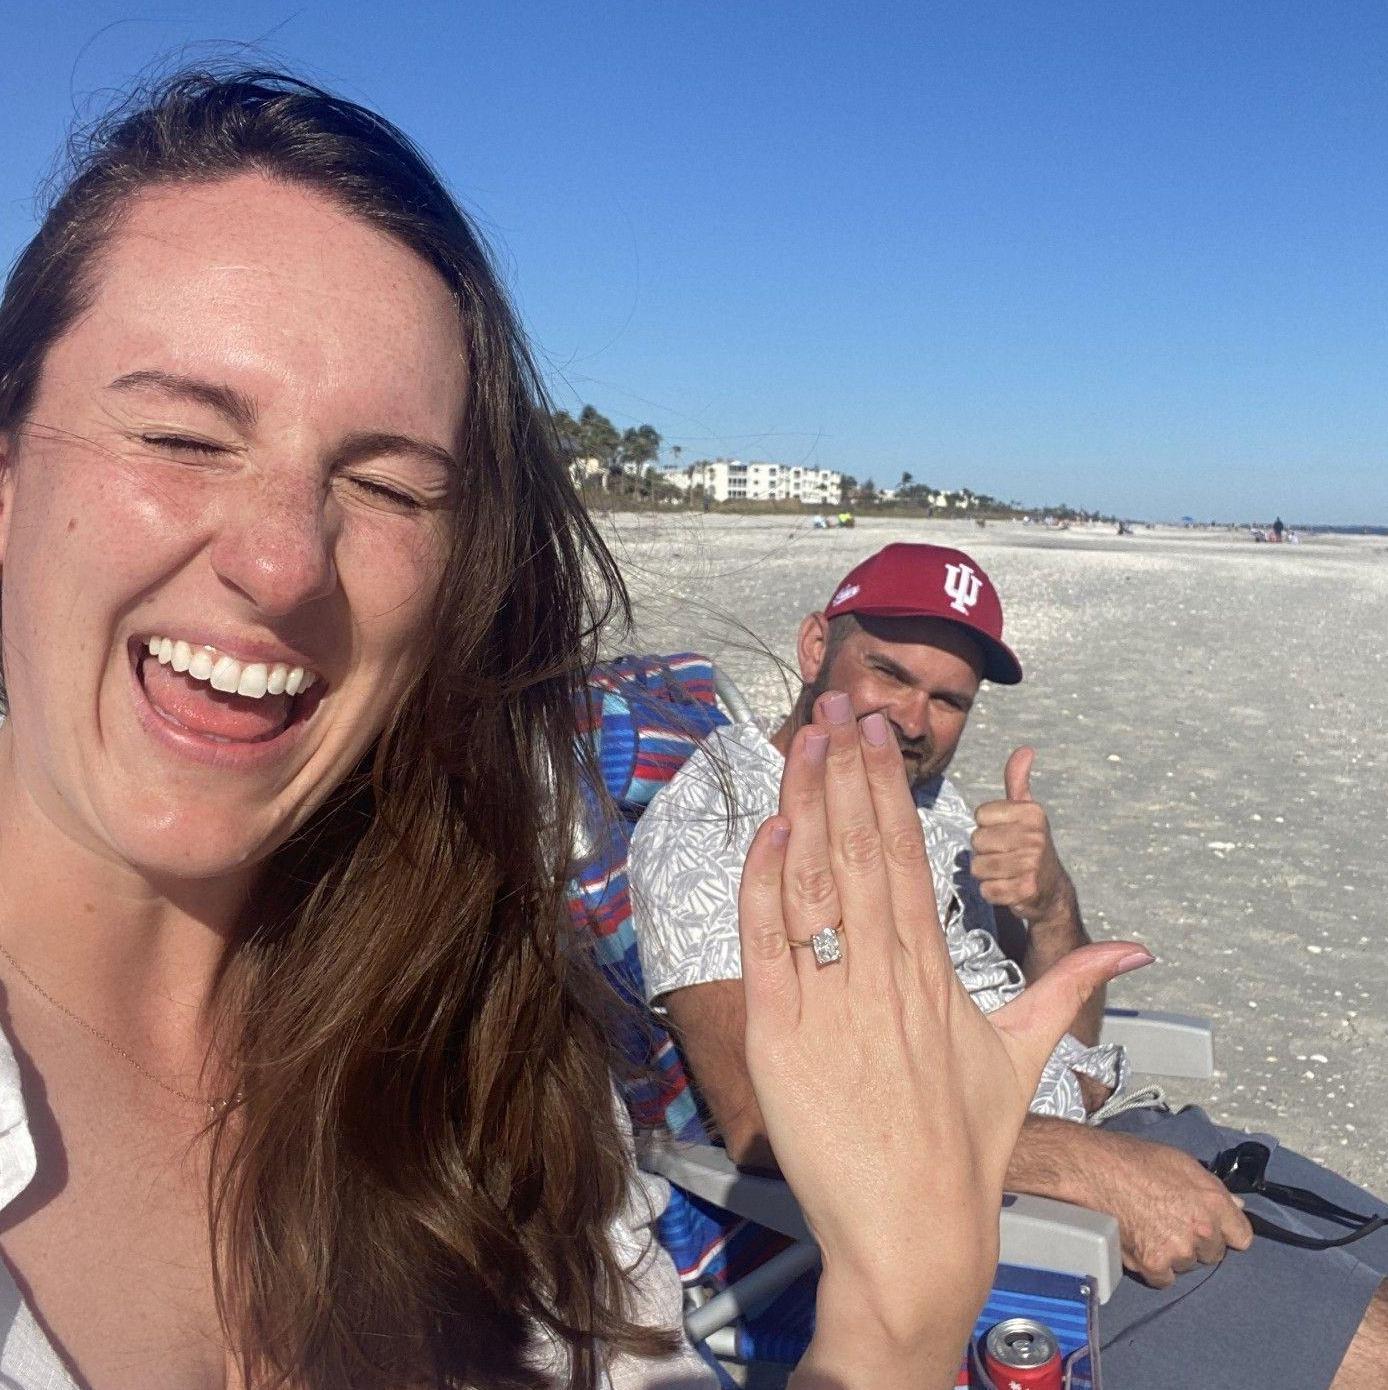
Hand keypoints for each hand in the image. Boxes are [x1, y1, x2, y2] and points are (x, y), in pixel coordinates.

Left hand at [739, 691, 1151, 1388]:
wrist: (915, 1237)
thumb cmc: (966, 1148)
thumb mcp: (1022, 1061)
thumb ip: (1067, 989)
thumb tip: (1137, 943)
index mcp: (936, 972)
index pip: (908, 856)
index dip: (886, 789)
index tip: (873, 733)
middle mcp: (886, 975)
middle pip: (862, 851)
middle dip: (846, 772)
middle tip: (835, 704)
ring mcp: (830, 1003)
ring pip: (814, 883)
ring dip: (805, 806)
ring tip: (801, 741)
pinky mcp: (781, 1036)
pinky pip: (767, 945)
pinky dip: (763, 886)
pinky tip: (765, 831)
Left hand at [971, 747, 1073, 924]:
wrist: (1051, 890)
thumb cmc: (1030, 845)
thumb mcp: (1026, 811)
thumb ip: (1018, 781)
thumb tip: (1025, 749)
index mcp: (1032, 812)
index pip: (979, 816)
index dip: (986, 827)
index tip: (1005, 835)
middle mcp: (1035, 836)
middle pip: (977, 841)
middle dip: (985, 852)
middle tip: (1006, 857)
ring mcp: (1032, 864)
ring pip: (979, 867)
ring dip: (987, 874)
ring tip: (1007, 872)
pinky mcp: (1027, 890)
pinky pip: (987, 890)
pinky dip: (993, 893)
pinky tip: (1009, 889)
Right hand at [1090, 1131, 1253, 1287]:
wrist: (1091, 1169)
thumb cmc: (1133, 1159)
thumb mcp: (1179, 1162)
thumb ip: (1210, 1186)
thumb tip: (1236, 1204)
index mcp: (1213, 1200)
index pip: (1242, 1236)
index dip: (1226, 1232)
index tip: (1212, 1228)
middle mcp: (1201, 1229)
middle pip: (1213, 1253)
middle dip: (1196, 1242)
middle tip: (1170, 1223)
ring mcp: (1178, 1249)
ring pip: (1187, 1265)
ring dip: (1173, 1254)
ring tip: (1149, 1229)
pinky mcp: (1154, 1264)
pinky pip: (1164, 1278)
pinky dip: (1154, 1266)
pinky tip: (1140, 1244)